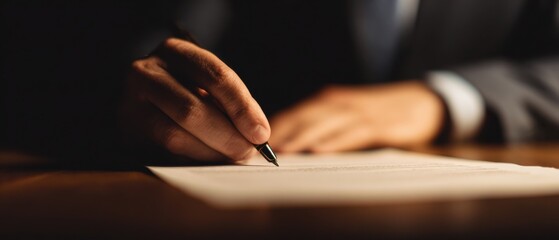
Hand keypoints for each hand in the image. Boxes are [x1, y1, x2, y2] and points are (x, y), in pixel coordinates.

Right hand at [119, 38, 269, 161]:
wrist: (141, 104)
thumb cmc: (185, 92)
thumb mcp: (207, 86)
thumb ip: (231, 104)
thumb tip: (259, 134)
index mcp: (174, 51)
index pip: (215, 75)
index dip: (241, 107)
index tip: (261, 133)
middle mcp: (145, 72)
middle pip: (192, 109)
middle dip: (227, 135)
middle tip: (249, 152)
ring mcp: (130, 103)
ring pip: (175, 135)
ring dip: (210, 152)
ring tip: (231, 157)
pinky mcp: (126, 132)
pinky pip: (162, 153)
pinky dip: (192, 159)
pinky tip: (208, 160)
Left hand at [269, 81, 444, 152]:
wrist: (421, 102)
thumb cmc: (377, 113)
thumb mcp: (345, 115)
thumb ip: (321, 125)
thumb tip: (290, 143)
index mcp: (327, 100)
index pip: (294, 113)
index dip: (274, 127)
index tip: (252, 142)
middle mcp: (338, 102)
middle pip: (304, 117)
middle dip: (282, 134)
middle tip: (260, 151)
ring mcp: (358, 111)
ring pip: (324, 124)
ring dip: (302, 138)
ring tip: (283, 153)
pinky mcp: (378, 123)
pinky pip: (352, 133)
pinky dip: (334, 142)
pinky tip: (319, 151)